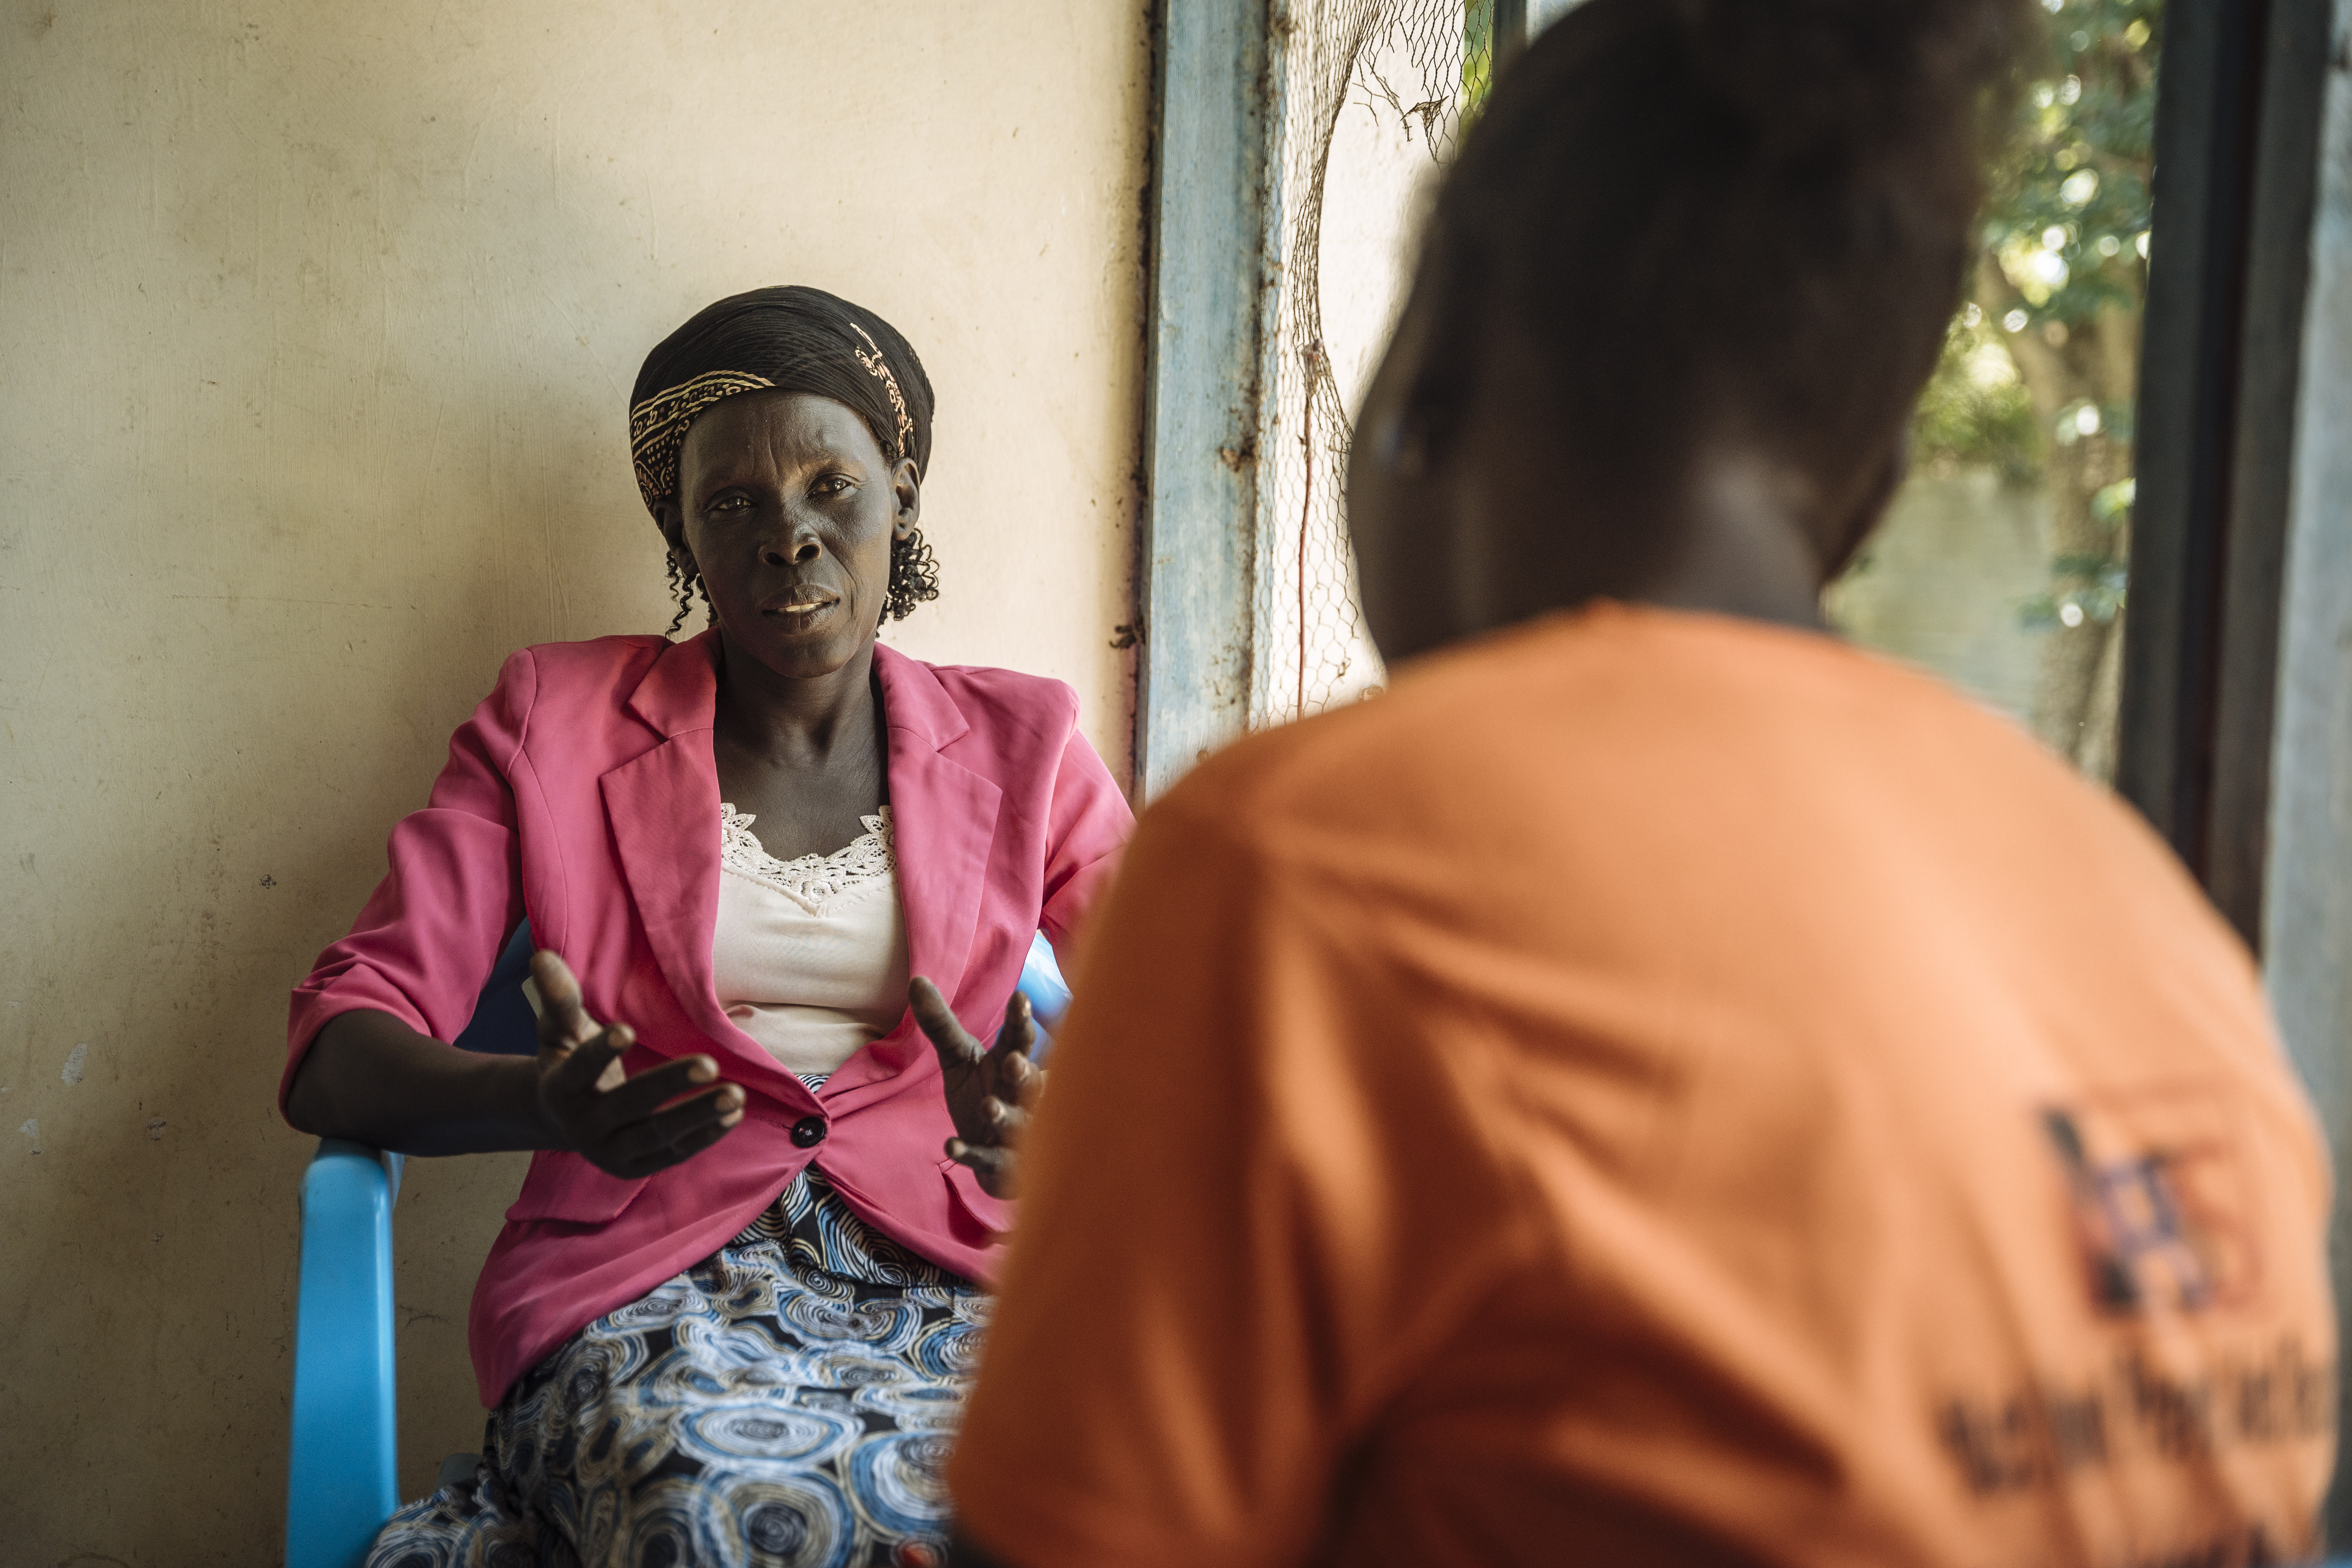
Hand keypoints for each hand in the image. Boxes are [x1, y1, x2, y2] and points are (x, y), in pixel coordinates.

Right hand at [530, 950, 744, 1178]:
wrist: (563, 1119)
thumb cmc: (567, 1061)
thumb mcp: (559, 1030)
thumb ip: (559, 997)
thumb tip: (543, 954)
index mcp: (561, 1088)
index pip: (581, 1069)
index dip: (602, 1051)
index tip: (626, 1029)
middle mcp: (582, 1126)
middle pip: (629, 1104)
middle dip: (670, 1084)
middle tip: (710, 1063)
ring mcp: (610, 1152)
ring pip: (657, 1135)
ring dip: (698, 1116)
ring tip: (736, 1095)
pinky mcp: (635, 1168)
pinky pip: (673, 1153)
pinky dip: (705, 1136)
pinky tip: (734, 1115)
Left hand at [910, 976, 1044, 1198]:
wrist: (997, 1155)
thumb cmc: (983, 1094)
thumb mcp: (959, 1059)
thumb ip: (941, 1024)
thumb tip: (916, 979)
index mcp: (1011, 1065)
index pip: (1020, 1039)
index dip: (1021, 1020)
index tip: (1020, 998)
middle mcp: (1021, 1096)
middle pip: (1027, 1082)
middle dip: (1023, 1072)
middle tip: (1014, 1061)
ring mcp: (1014, 1132)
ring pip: (1015, 1123)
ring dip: (1002, 1115)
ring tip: (989, 1107)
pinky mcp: (999, 1162)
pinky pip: (986, 1158)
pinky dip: (970, 1153)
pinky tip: (950, 1147)